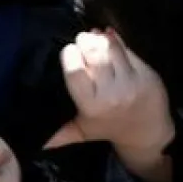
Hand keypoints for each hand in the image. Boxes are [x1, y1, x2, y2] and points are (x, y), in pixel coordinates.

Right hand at [45, 30, 173, 181]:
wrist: (148, 133)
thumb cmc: (110, 128)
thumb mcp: (83, 132)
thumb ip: (60, 135)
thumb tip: (34, 145)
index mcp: (92, 105)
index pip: (74, 71)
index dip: (70, 55)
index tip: (69, 51)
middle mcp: (112, 93)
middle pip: (94, 55)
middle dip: (85, 41)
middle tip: (81, 40)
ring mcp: (131, 82)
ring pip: (111, 49)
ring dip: (100, 39)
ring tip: (94, 36)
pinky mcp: (146, 74)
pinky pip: (128, 50)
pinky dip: (116, 41)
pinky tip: (109, 38)